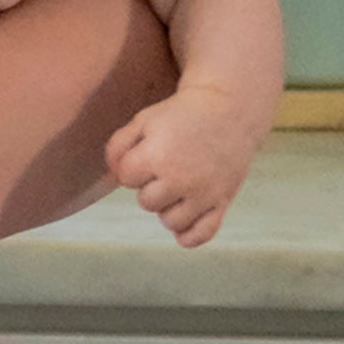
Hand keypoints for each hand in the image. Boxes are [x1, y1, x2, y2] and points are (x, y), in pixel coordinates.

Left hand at [104, 84, 265, 250]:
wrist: (228, 109)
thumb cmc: (180, 116)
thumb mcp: (144, 121)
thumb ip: (118, 147)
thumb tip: (114, 176)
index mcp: (158, 156)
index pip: (127, 178)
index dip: (134, 165)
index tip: (149, 151)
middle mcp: (181, 178)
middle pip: (147, 203)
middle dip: (151, 186)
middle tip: (167, 166)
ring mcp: (204, 193)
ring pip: (171, 222)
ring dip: (169, 208)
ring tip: (178, 187)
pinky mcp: (223, 201)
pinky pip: (201, 234)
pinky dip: (189, 234)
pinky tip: (186, 218)